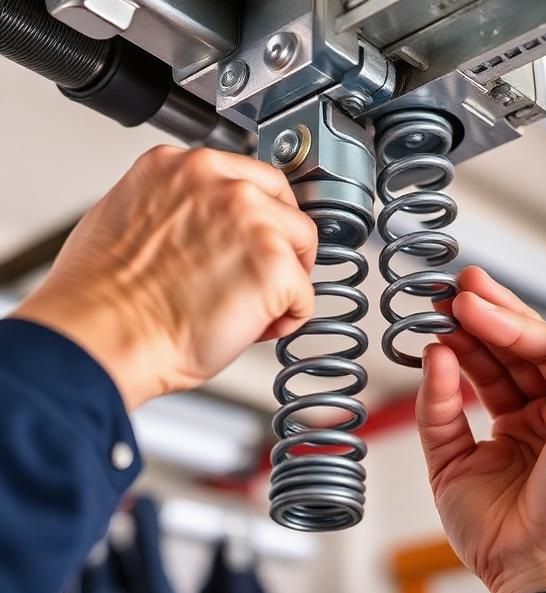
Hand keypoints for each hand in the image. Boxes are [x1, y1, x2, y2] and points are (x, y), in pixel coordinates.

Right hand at [13, 146, 316, 410]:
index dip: (261, 217)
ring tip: (251, 308)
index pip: (253, 178)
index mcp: (184, 167)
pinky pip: (306, 294)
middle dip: (281, 244)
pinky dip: (289, 317)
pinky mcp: (273, 264)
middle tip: (258, 279)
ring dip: (288, 279)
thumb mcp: (128, 215)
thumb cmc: (102, 295)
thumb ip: (177, 206)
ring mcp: (253, 221)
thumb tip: (203, 226)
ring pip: (303, 245)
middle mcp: (223, 184)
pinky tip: (255, 328)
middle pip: (286, 206)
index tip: (256, 241)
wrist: (103, 335)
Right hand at [416, 266, 545, 592]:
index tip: (480, 298)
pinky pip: (442, 416)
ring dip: (458, 344)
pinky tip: (436, 359)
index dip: (509, 319)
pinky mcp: (458, 461)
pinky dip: (436, 387)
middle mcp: (535, 417)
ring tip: (441, 315)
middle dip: (481, 320)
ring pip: (473, 377)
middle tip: (456, 291)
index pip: (539, 346)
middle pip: (504, 354)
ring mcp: (495, 438)